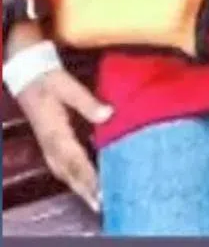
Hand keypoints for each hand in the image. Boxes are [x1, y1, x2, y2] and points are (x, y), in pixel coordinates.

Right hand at [17, 65, 110, 211]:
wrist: (28, 75)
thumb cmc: (49, 80)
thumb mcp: (67, 86)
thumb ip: (87, 101)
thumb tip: (108, 114)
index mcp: (55, 133)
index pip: (75, 161)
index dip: (89, 178)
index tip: (101, 191)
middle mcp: (51, 144)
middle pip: (69, 173)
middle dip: (85, 190)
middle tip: (101, 204)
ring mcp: (48, 145)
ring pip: (64, 172)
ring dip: (79, 186)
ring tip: (95, 199)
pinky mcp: (50, 142)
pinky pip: (62, 165)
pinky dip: (74, 176)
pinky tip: (85, 180)